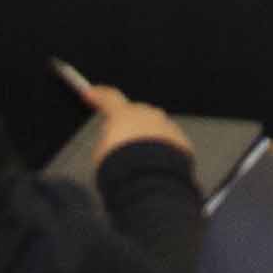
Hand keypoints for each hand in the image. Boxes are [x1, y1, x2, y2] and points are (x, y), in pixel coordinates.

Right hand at [72, 70, 191, 166]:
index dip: (99, 95)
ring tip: (139, 160)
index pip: (109, 98)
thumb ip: (106, 139)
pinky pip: (169, 141)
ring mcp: (167, 126)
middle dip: (129, 125)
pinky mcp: (181, 140)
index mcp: (124, 113)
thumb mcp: (100, 152)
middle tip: (123, 145)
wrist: (149, 179)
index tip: (92, 92)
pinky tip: (154, 163)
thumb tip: (110, 141)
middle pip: (136, 114)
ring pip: (155, 128)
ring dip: (147, 139)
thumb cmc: (122, 165)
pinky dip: (162, 149)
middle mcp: (148, 114)